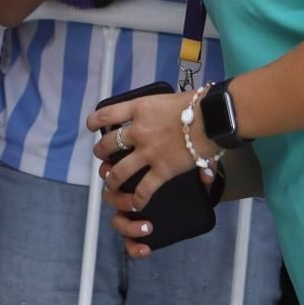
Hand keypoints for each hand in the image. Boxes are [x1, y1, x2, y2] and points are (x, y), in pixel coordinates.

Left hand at [87, 89, 218, 210]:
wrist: (212, 117)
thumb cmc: (198, 104)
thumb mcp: (171, 100)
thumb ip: (164, 113)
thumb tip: (161, 116)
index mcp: (140, 109)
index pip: (106, 114)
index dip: (95, 121)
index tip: (92, 126)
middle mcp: (139, 131)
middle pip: (108, 144)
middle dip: (101, 153)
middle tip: (103, 157)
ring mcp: (148, 152)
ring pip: (118, 171)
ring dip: (112, 179)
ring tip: (111, 183)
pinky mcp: (162, 170)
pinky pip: (144, 190)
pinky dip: (138, 199)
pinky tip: (137, 204)